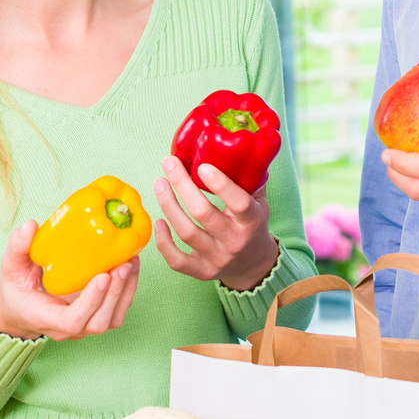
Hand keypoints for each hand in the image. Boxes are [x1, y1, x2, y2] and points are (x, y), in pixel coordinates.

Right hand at [0, 220, 140, 341]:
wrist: (19, 309)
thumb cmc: (15, 288)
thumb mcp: (10, 267)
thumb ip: (17, 247)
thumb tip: (30, 226)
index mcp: (44, 318)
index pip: (71, 321)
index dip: (90, 302)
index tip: (101, 276)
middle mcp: (66, 329)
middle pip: (97, 322)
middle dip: (114, 294)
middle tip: (123, 264)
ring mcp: (82, 327)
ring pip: (111, 319)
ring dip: (125, 291)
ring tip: (130, 262)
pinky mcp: (94, 318)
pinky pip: (117, 311)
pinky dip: (128, 290)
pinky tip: (131, 266)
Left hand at [154, 156, 279, 291]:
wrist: (255, 265)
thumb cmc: (253, 225)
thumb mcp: (260, 202)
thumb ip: (251, 179)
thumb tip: (241, 147)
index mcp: (251, 222)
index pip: (238, 203)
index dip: (220, 184)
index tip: (202, 165)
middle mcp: (234, 241)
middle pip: (203, 214)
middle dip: (182, 185)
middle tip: (169, 164)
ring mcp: (217, 258)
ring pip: (187, 233)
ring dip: (169, 205)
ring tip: (159, 183)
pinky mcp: (202, 272)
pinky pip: (176, 260)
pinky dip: (163, 242)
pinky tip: (158, 221)